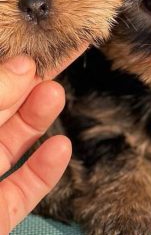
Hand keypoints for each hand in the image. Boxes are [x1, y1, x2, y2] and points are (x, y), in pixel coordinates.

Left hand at [0, 45, 87, 234]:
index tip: (30, 45)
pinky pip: (24, 189)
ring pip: (11, 145)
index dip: (6, 67)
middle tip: (53, 59)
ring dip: (37, 120)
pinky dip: (45, 169)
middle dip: (26, 86)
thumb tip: (22, 68)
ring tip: (56, 94)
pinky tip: (61, 147)